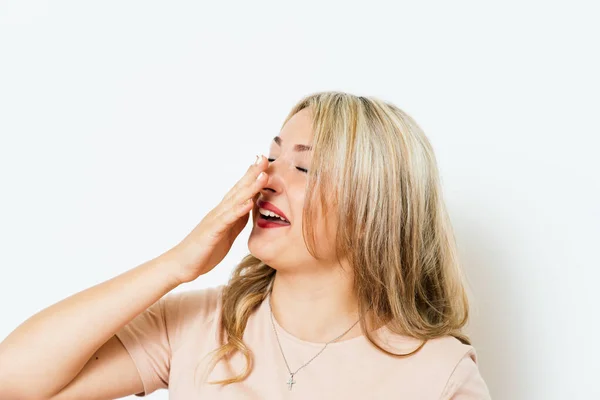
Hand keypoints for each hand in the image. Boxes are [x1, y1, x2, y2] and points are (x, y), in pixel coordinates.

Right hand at [167, 155, 267, 283]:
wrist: (181, 265)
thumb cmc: (204, 250)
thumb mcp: (227, 233)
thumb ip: (238, 220)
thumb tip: (250, 208)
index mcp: (224, 212)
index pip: (240, 190)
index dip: (252, 176)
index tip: (265, 161)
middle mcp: (219, 211)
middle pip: (239, 189)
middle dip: (253, 173)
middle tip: (265, 157)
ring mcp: (215, 220)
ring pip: (235, 200)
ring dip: (250, 187)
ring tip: (263, 175)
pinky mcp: (212, 232)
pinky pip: (227, 220)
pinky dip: (238, 210)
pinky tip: (249, 203)